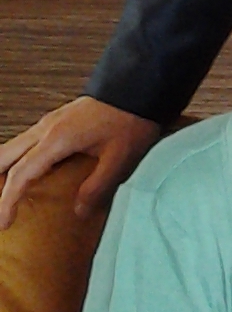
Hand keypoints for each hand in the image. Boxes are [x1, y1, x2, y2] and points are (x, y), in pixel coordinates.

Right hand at [0, 98, 161, 230]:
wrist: (137, 89)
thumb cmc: (131, 121)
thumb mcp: (119, 160)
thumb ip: (97, 188)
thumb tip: (79, 212)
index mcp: (56, 140)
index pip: (21, 174)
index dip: (8, 200)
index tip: (4, 223)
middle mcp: (46, 129)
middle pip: (5, 156)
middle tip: (0, 209)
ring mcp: (49, 122)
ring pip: (13, 147)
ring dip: (6, 170)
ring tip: (10, 195)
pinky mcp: (57, 121)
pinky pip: (27, 142)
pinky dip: (19, 160)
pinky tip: (31, 174)